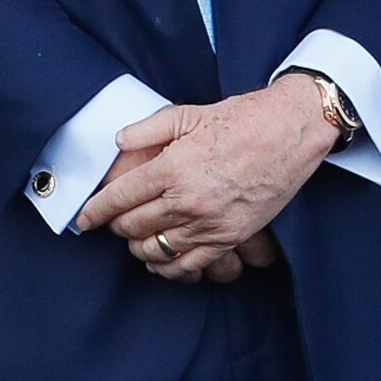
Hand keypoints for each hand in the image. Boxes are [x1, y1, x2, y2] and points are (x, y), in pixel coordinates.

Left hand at [75, 83, 339, 281]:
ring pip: (154, 249)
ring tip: (136, 238)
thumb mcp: (191, 113)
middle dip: (116, 225)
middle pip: (132, 226)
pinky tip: (160, 258)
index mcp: (172, 167)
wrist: (295, 130)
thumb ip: (148, 129)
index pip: (118, 198)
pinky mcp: (230, 236)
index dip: (95, 210)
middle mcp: (186, 199)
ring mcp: (208, 222)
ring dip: (138, 245)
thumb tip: (117, 142)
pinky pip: (187, 265)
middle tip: (115, 220)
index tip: (84, 218)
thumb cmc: (245, 118)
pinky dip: (166, 267)